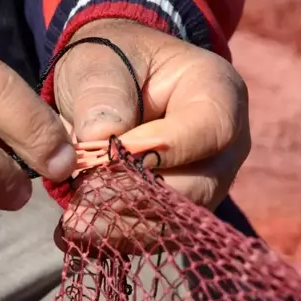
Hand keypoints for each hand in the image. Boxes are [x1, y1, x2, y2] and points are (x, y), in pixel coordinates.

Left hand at [53, 19, 249, 245]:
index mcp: (219, 93)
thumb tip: (101, 138)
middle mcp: (226, 146)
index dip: (160, 150)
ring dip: (124, 227)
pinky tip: (82, 233)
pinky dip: (120, 237)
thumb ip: (101, 93)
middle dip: (136, 199)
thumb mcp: (99, 63)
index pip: (209, 131)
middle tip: (81, 202)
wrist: (118, 85)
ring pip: (178, 221)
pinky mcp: (184, 211)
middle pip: (197, 187)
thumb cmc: (113, 65)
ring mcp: (209, 183)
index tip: (106, 158)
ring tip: (74, 223)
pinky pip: (160, 234)